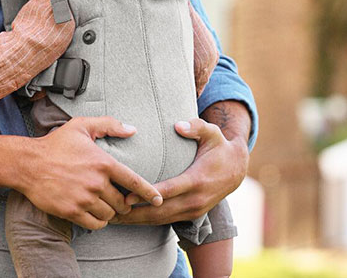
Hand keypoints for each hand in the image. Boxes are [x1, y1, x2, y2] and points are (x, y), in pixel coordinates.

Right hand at [15, 116, 162, 230]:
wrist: (28, 164)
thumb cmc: (55, 144)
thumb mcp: (82, 126)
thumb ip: (109, 125)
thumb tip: (132, 129)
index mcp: (103, 162)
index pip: (134, 182)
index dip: (149, 193)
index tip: (158, 200)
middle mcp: (96, 182)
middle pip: (122, 202)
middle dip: (122, 203)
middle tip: (116, 199)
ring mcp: (84, 198)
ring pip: (110, 214)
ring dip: (110, 212)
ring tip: (104, 206)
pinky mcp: (72, 211)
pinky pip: (95, 224)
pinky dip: (98, 222)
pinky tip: (94, 214)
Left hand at [113, 115, 248, 224]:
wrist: (237, 169)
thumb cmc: (219, 147)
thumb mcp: (212, 133)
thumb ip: (196, 127)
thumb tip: (178, 125)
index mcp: (197, 180)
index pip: (168, 190)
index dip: (146, 194)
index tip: (126, 195)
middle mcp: (195, 200)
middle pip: (159, 211)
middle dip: (134, 213)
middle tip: (109, 210)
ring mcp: (193, 210)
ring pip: (160, 220)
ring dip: (137, 220)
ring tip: (112, 218)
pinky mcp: (191, 215)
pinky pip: (165, 221)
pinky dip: (146, 221)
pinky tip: (128, 219)